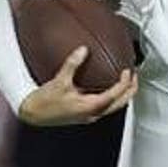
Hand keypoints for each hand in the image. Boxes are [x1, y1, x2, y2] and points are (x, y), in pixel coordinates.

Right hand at [17, 46, 136, 125]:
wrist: (33, 115)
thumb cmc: (44, 102)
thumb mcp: (59, 81)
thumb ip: (72, 64)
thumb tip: (83, 50)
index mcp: (90, 107)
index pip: (115, 95)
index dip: (124, 83)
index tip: (128, 70)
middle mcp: (93, 114)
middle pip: (121, 103)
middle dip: (130, 90)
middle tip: (135, 75)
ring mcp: (90, 116)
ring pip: (115, 106)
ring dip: (123, 94)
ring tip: (126, 80)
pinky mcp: (85, 114)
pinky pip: (106, 106)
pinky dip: (113, 96)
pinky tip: (108, 86)